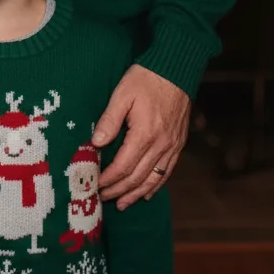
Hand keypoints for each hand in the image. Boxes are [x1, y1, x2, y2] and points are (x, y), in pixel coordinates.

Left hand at [93, 64, 190, 208]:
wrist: (175, 70)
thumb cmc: (145, 79)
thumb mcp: (122, 94)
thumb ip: (109, 120)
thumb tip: (96, 143)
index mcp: (145, 134)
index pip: (123, 166)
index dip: (109, 179)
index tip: (95, 185)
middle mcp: (161, 145)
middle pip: (138, 177)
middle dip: (119, 190)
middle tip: (103, 198)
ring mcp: (172, 146)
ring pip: (153, 179)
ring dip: (136, 193)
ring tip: (123, 204)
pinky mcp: (178, 143)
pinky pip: (167, 171)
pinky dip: (156, 185)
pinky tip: (147, 192)